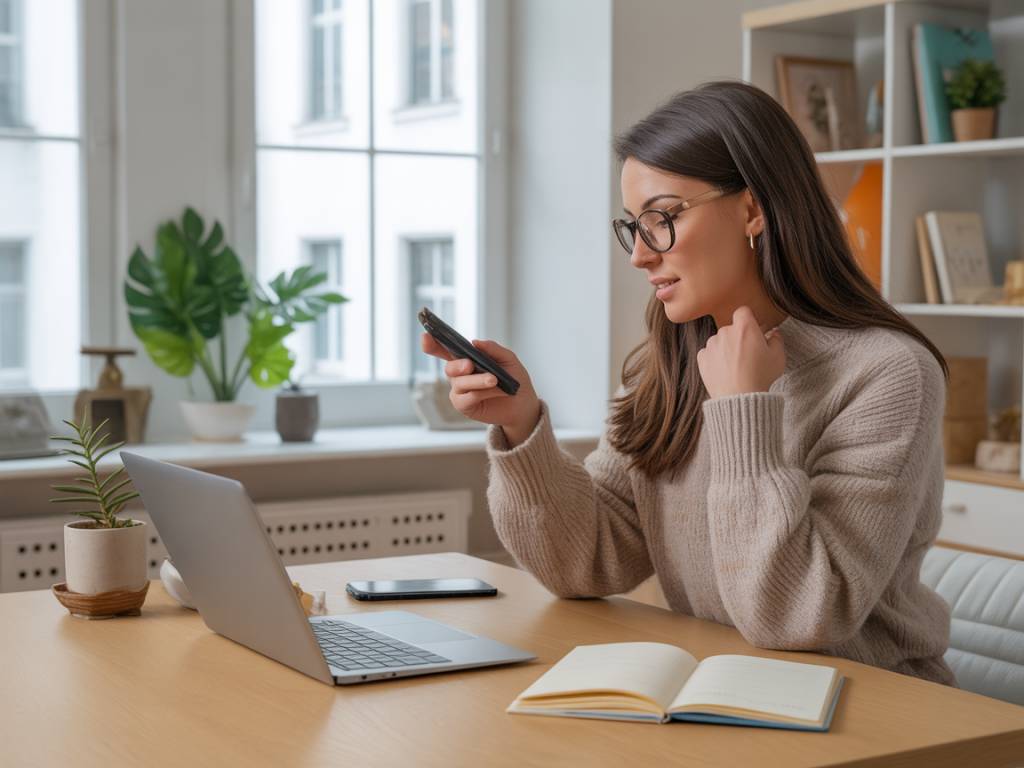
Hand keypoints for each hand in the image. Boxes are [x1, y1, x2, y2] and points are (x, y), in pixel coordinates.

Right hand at [421, 333, 541, 446]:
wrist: (523, 403)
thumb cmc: (514, 378)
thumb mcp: (509, 359)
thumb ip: (493, 349)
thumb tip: (475, 342)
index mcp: (466, 359)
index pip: (445, 350)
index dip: (433, 344)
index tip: (425, 337)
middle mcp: (459, 374)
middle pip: (449, 367)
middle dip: (458, 365)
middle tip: (470, 365)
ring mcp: (460, 391)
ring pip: (459, 384)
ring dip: (477, 380)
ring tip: (494, 380)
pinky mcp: (464, 406)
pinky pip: (468, 397)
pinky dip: (483, 392)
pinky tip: (497, 390)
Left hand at [696, 306, 785, 398]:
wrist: (740, 398)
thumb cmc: (761, 376)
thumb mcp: (778, 356)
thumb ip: (777, 339)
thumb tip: (773, 332)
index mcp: (745, 328)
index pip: (743, 312)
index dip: (748, 320)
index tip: (753, 330)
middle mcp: (725, 332)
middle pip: (731, 328)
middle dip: (738, 337)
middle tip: (748, 354)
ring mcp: (711, 345)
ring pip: (719, 341)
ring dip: (725, 348)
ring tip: (736, 366)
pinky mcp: (702, 358)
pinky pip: (708, 353)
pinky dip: (715, 359)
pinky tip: (725, 371)